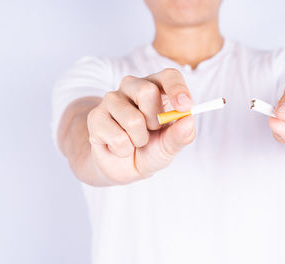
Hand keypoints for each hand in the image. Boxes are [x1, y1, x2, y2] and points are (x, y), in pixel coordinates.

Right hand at [87, 68, 195, 183]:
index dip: (177, 88)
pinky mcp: (95, 116)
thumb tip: (188, 121)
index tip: (185, 106)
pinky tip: (119, 147)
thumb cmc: (150, 149)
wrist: (123, 167)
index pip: (168, 76)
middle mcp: (132, 87)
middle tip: (152, 131)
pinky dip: (124, 150)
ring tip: (135, 141)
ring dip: (139, 140)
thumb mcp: (170, 146)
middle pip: (147, 91)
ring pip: (133, 120)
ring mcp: (111, 100)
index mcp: (156, 87)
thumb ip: (181, 135)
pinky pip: (117, 137)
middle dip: (155, 120)